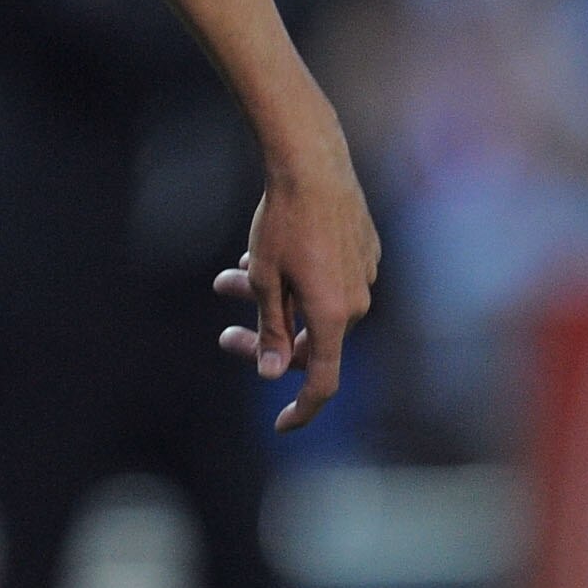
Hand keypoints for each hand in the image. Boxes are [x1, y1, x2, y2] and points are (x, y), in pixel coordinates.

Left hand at [215, 128, 379, 430]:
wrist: (312, 162)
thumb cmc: (283, 221)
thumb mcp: (265, 279)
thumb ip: (272, 331)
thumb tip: (275, 375)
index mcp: (334, 315)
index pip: (323, 382)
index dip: (303, 409)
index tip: (280, 425)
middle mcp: (355, 301)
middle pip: (310, 340)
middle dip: (265, 341)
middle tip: (225, 336)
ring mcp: (363, 274)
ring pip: (311, 305)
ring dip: (270, 301)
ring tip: (228, 277)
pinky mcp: (363, 249)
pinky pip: (325, 280)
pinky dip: (293, 279)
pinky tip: (258, 254)